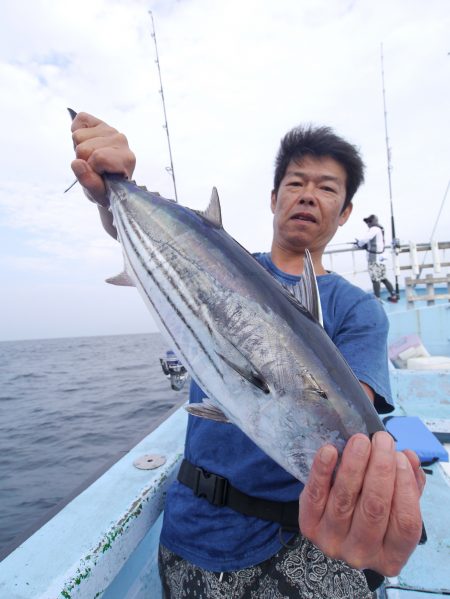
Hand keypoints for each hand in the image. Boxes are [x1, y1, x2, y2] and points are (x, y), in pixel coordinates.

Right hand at [70, 112, 135, 206]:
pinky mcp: (100, 123)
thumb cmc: (106, 189)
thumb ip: (90, 182)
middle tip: (93, 168)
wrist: (110, 182)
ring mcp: (111, 130)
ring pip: (78, 136)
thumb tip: (77, 163)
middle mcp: (121, 140)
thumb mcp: (98, 194)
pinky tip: (86, 142)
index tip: (99, 176)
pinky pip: (80, 119)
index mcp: (126, 158)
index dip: (92, 169)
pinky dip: (76, 130)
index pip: (99, 157)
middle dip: (83, 160)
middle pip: (84, 148)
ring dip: (80, 149)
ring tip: (91, 158)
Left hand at [299, 431, 424, 576]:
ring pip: (345, 499)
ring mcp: (332, 542)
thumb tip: (409, 457)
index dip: (405, 487)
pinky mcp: (309, 526)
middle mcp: (362, 554)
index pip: (406, 523)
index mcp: (391, 556)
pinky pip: (315, 495)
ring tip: (360, 441)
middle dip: (380, 468)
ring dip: (354, 465)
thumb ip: (408, 484)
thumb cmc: (370, 513)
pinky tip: (329, 450)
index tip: (400, 457)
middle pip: (374, 508)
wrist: (331, 526)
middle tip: (382, 440)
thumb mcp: (394, 504)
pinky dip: (322, 471)